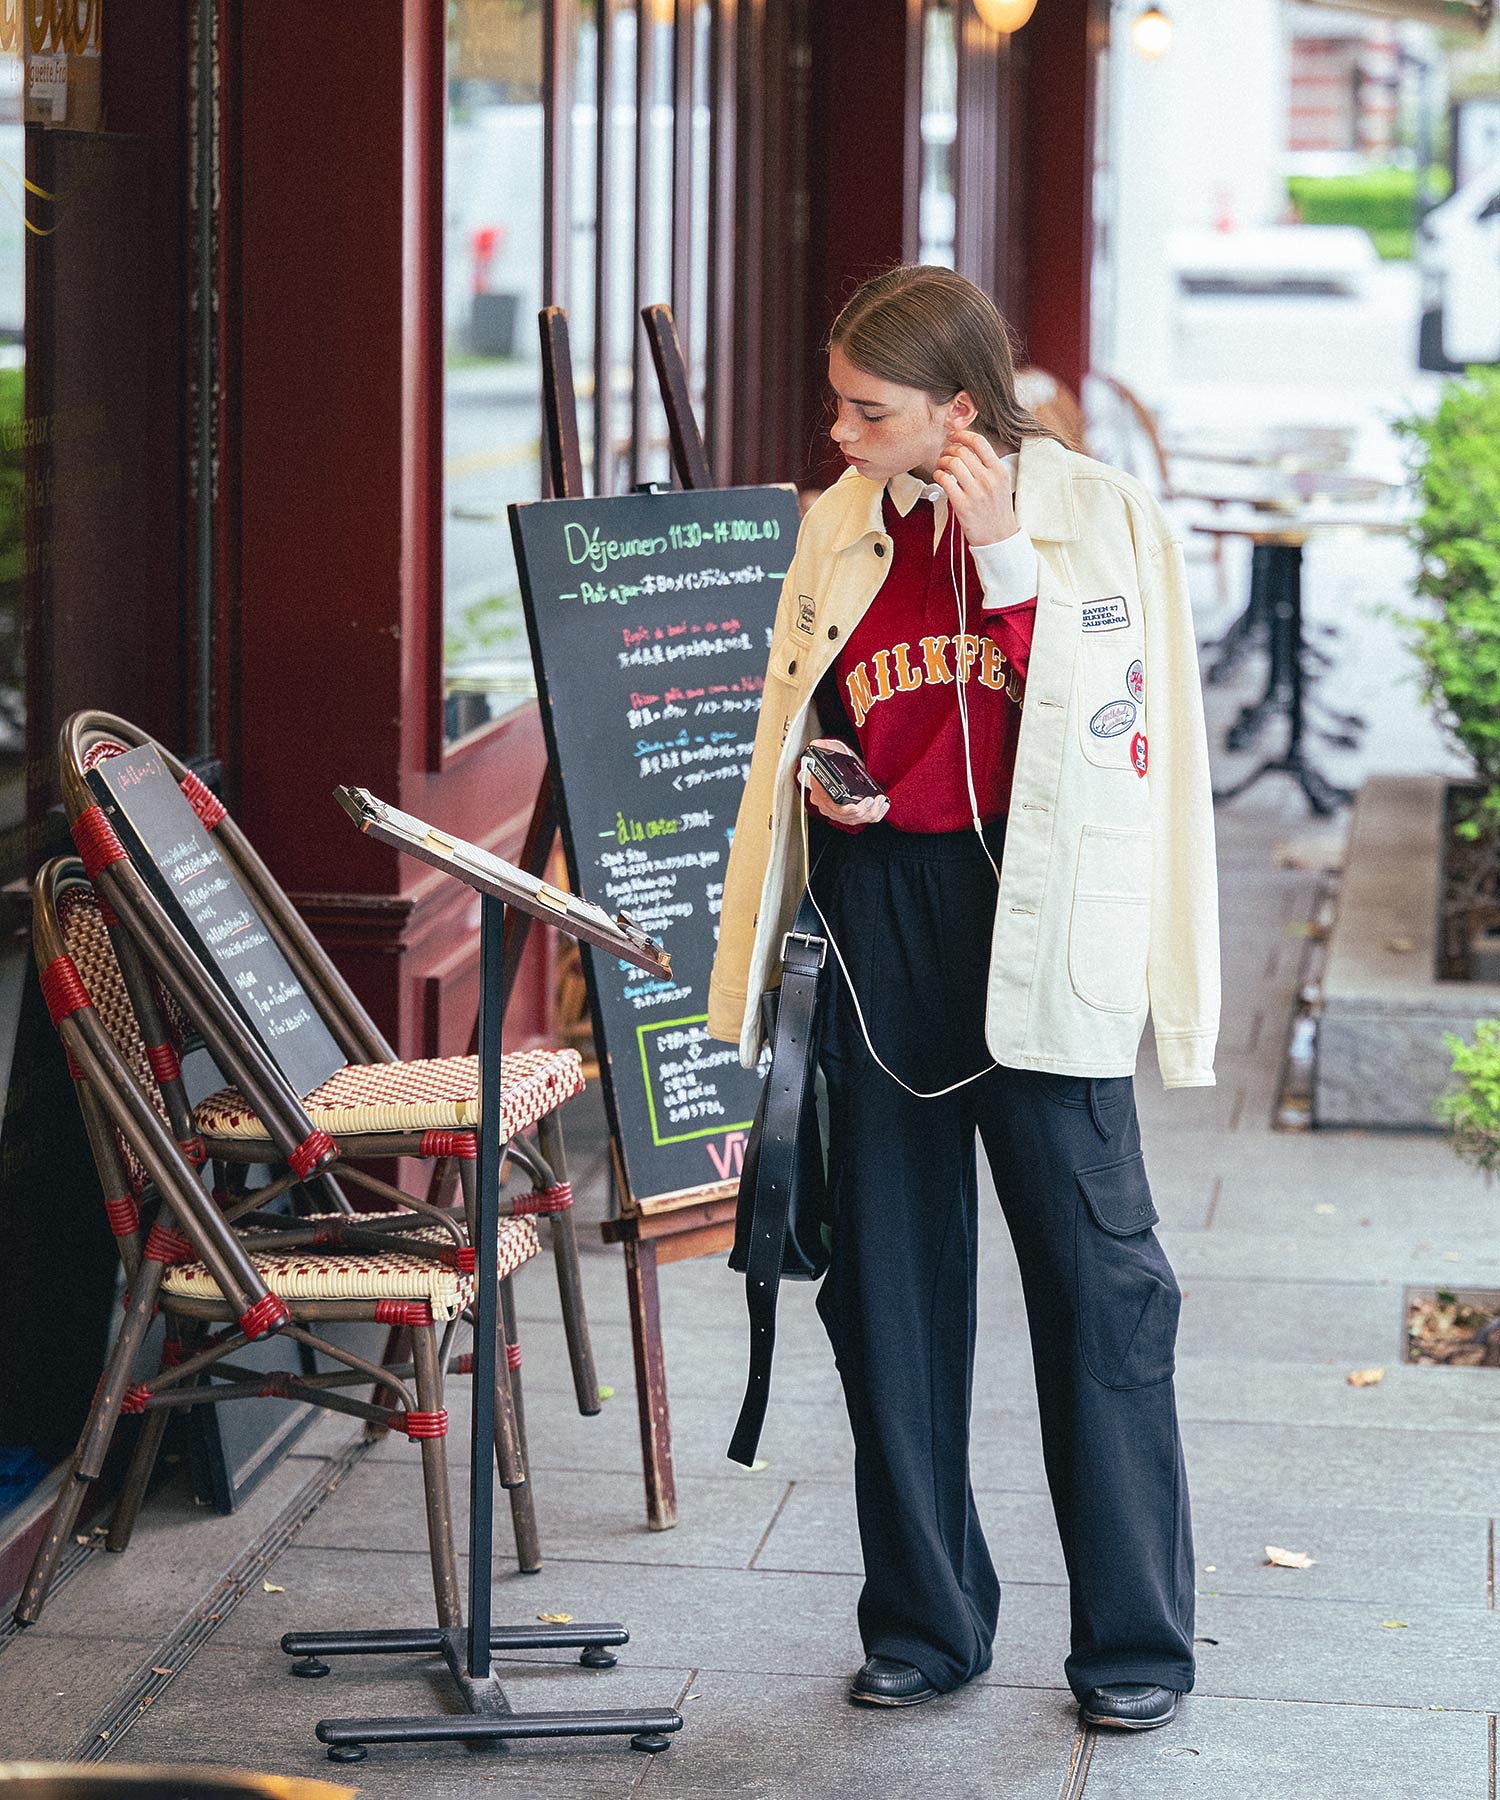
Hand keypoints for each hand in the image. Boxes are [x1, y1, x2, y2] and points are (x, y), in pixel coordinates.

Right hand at [797, 738, 889, 828]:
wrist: (842, 765)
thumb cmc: (836, 759)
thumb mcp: (830, 750)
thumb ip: (823, 746)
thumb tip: (815, 745)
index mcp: (821, 793)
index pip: (832, 808)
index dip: (845, 810)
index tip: (856, 805)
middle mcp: (829, 805)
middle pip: (846, 817)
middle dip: (862, 810)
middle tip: (873, 800)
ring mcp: (840, 812)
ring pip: (857, 819)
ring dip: (871, 812)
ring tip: (880, 801)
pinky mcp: (852, 813)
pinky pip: (864, 819)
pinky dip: (875, 815)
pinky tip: (883, 806)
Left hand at [931, 429, 1017, 548]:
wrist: (999, 538)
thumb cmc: (997, 511)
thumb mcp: (1001, 484)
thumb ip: (988, 466)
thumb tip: (968, 448)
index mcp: (999, 471)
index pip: (979, 442)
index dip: (962, 435)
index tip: (953, 436)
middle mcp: (989, 479)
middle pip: (962, 451)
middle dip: (948, 449)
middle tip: (944, 454)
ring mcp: (976, 492)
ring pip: (952, 463)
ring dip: (941, 461)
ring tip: (941, 466)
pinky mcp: (962, 505)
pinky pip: (944, 480)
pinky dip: (938, 475)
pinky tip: (939, 478)